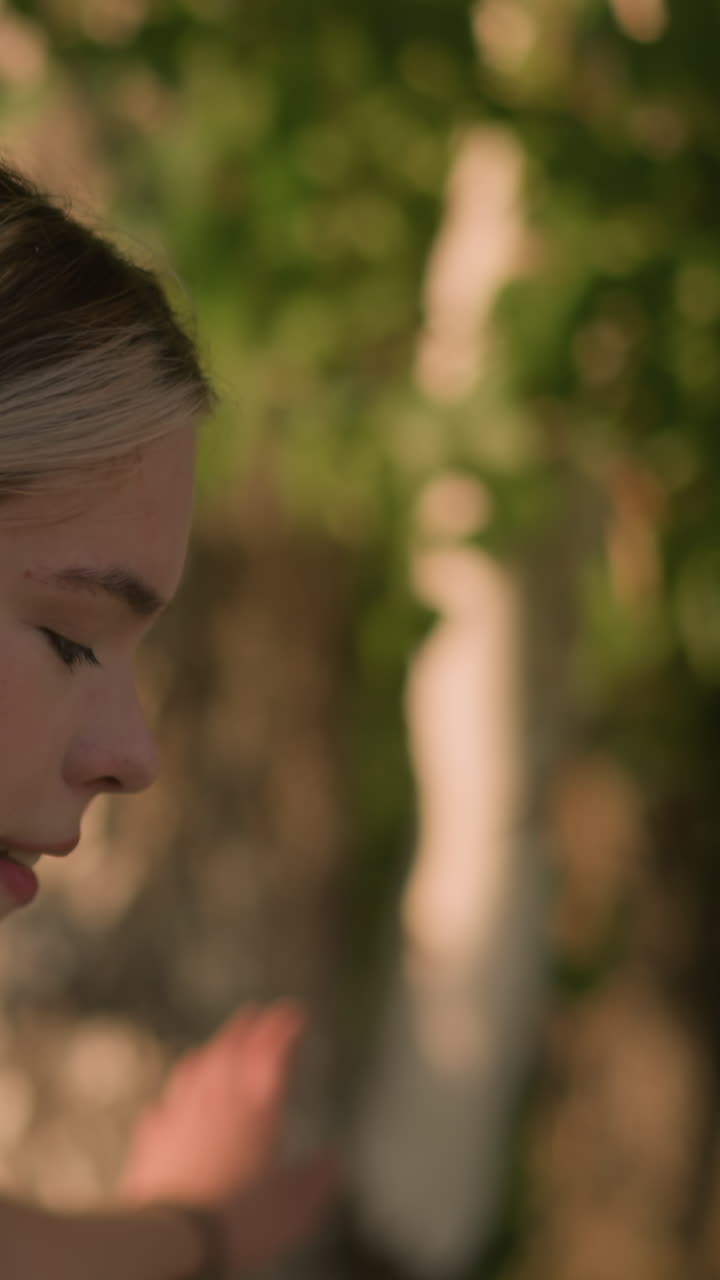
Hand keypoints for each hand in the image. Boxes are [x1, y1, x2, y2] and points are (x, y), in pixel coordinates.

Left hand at [118, 1002, 337, 1271]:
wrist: (171, 1239)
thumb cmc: (239, 1220)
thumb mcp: (294, 1206)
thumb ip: (315, 1179)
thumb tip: (333, 1162)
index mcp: (257, 1106)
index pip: (273, 1051)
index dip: (285, 1027)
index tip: (295, 1013)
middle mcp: (217, 1100)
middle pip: (231, 1049)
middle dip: (246, 1028)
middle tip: (255, 1012)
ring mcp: (179, 1116)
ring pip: (194, 1070)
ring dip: (209, 1053)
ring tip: (215, 1047)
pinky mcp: (151, 1141)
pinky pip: (162, 1109)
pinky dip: (173, 1099)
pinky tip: (170, 1105)